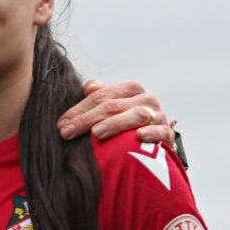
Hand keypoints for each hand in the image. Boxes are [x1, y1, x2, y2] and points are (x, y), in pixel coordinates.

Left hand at [57, 79, 175, 144]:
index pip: (101, 95)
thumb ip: (98, 95)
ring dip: (115, 123)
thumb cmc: (124, 122)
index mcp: (130, 89)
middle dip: (87, 119)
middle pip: (113, 105)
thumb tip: (89, 87)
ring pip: (136, 114)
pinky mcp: (168, 134)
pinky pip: (161, 131)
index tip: (61, 124)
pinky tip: (139, 136)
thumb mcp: (110, 107)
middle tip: (68, 132)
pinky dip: (151, 133)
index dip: (79, 109)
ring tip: (96, 133)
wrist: (153, 142)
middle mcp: (146, 99)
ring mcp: (158, 116)